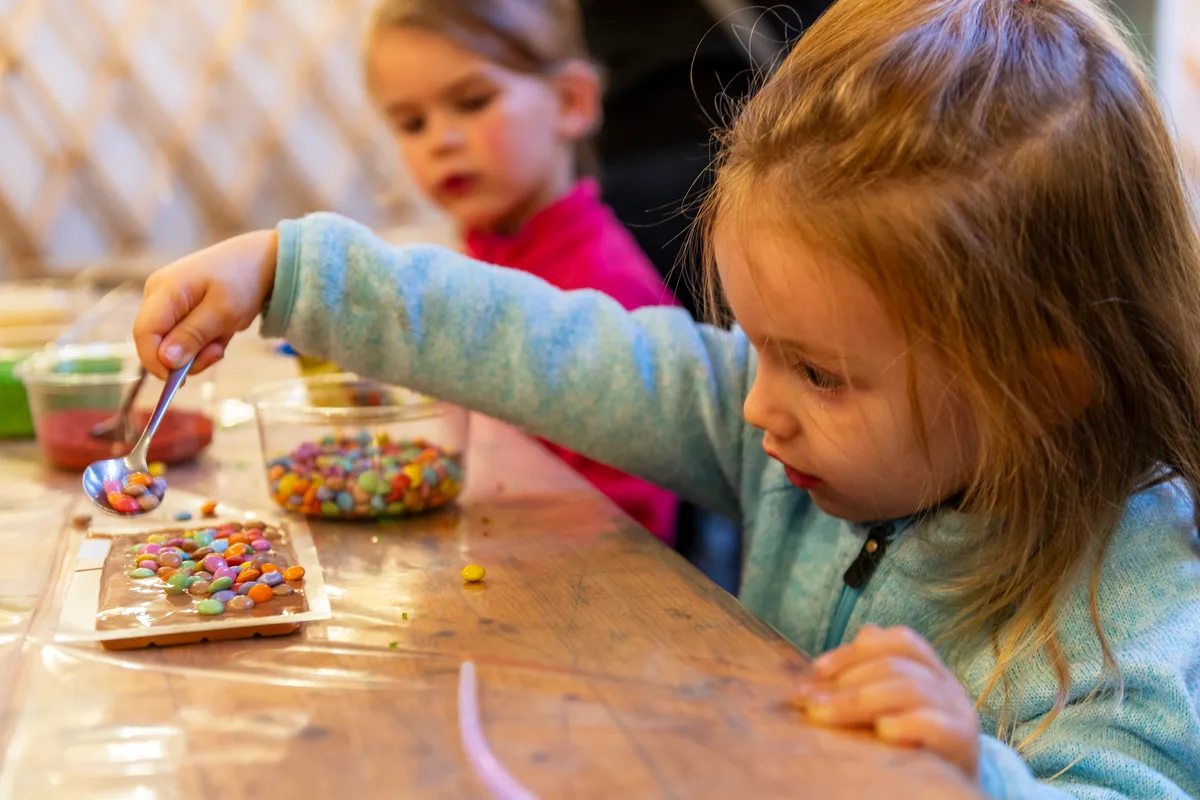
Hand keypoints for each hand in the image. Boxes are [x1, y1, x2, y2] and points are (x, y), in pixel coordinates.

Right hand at [133, 230, 277, 378]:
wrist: (261, 259)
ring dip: (198, 350)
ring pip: (172, 343)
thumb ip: (193, 336)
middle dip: (185, 357)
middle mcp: (158, 295)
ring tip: (223, 338)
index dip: (155, 362)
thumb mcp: (223, 312)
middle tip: (217, 353)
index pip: (143, 333)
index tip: (178, 381)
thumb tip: (165, 361)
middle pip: (156, 341)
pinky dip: (203, 342)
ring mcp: (168, 302)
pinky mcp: (181, 310)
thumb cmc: (243, 280)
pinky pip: (184, 337)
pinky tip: (221, 332)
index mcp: (164, 290)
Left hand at [798, 625, 980, 780]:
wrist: (948, 788)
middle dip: (847, 681)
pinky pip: (937, 726)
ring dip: (861, 700)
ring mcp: (959, 713)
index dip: (856, 651)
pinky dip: (906, 724)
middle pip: (896, 666)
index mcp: (931, 671)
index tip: (817, 670)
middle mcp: (948, 686)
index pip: (899, 642)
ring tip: (826, 714)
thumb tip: (828, 662)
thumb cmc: (912, 745)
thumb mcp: (887, 710)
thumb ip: (865, 683)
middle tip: (810, 702)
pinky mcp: (963, 745)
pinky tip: (881, 731)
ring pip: (912, 689)